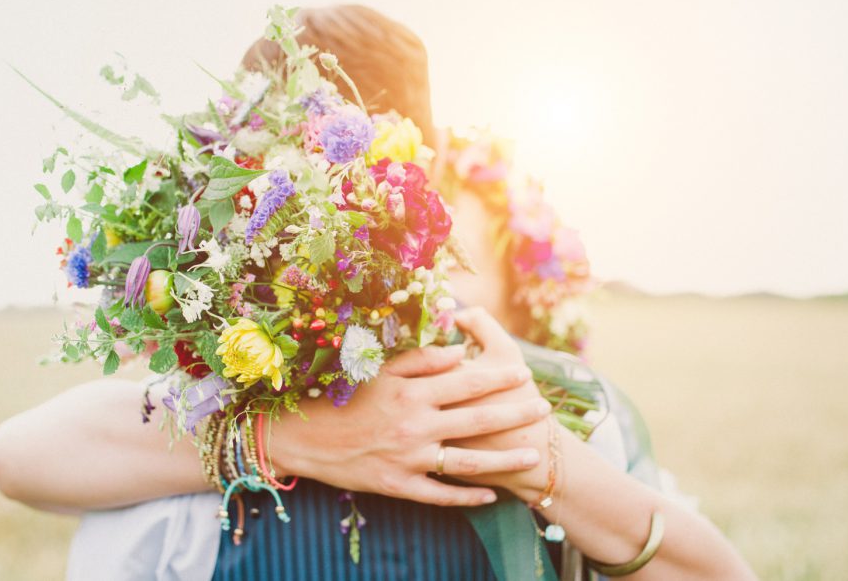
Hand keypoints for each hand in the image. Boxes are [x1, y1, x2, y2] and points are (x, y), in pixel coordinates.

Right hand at [268, 342, 551, 506]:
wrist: (304, 437)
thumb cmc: (343, 396)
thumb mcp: (378, 370)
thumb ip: (420, 359)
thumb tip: (458, 351)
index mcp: (411, 392)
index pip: (466, 381)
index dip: (498, 377)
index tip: (524, 372)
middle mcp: (415, 425)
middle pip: (476, 418)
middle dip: (514, 413)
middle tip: (543, 408)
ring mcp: (409, 458)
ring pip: (467, 460)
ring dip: (504, 459)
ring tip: (532, 455)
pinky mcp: (399, 485)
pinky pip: (440, 494)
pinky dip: (467, 496)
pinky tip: (492, 494)